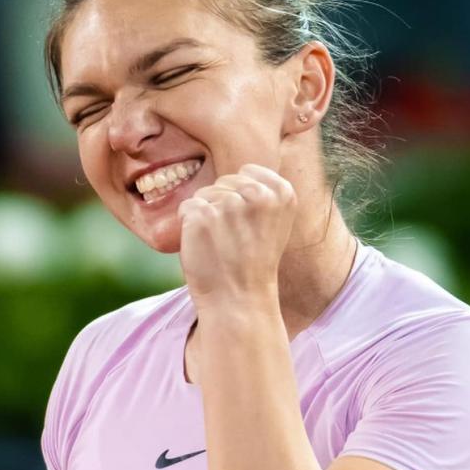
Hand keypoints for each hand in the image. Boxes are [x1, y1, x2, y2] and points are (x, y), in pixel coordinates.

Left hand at [177, 163, 297, 313]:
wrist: (238, 300)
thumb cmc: (253, 262)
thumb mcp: (274, 222)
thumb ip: (263, 191)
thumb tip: (242, 168)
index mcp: (282, 192)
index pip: (247, 171)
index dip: (241, 197)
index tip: (250, 226)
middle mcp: (258, 194)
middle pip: (224, 181)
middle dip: (222, 205)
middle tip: (234, 239)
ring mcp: (229, 204)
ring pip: (204, 194)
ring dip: (206, 216)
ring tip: (221, 244)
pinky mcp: (202, 216)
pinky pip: (186, 207)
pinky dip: (189, 226)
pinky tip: (205, 246)